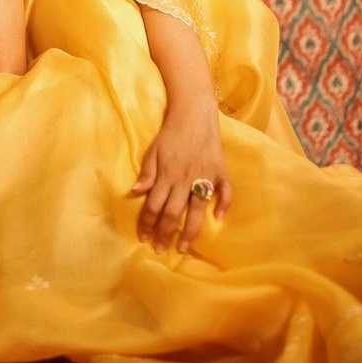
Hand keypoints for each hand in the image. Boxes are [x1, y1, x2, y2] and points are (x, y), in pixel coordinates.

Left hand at [131, 102, 231, 253]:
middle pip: (174, 213)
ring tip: (183, 248)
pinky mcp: (219, 171)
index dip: (147, 223)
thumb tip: (135, 193)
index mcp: (167, 174)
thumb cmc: (170, 133)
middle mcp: (185, 179)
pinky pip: (225, 191)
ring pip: (197, 210)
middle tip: (160, 249)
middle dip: (165, 233)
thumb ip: (147, 173)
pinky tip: (219, 218)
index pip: (154, 205)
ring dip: (190, 231)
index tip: (143, 238)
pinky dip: (224, 204)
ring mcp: (204, 176)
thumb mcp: (153, 150)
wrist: (194, 113)